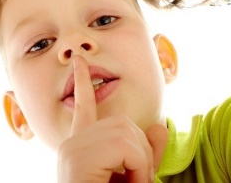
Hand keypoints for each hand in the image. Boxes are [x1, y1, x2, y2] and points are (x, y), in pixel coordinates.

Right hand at [57, 56, 167, 182]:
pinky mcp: (78, 159)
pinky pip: (125, 147)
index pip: (83, 108)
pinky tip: (129, 182)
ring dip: (141, 162)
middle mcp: (71, 144)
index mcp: (79, 147)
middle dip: (141, 150)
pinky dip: (139, 167)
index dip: (83, 82)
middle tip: (137, 179)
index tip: (79, 61)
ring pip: (126, 133)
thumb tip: (159, 126)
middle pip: (121, 122)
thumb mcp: (134, 175)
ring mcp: (72, 150)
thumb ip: (146, 153)